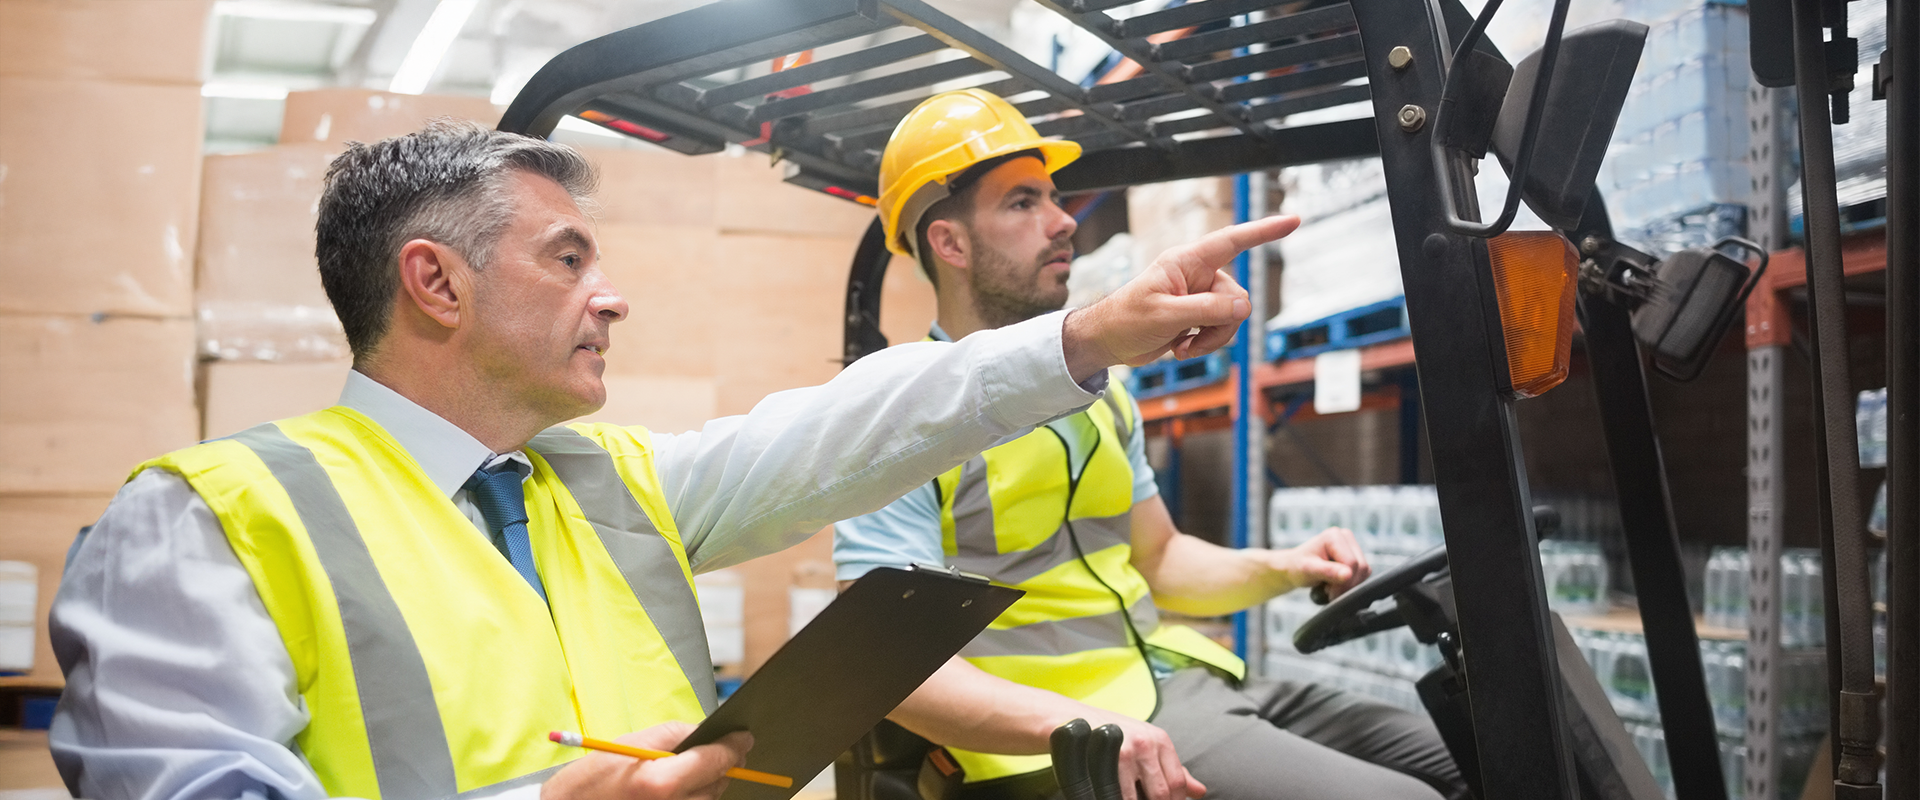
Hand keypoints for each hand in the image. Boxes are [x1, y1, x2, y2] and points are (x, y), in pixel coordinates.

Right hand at [542, 722, 752, 799]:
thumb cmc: (590, 780)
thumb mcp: (631, 743)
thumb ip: (675, 734)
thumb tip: (707, 733)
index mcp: (660, 782)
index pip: (715, 760)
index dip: (734, 746)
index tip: (744, 738)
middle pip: (718, 784)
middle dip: (722, 765)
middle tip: (722, 751)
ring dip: (708, 785)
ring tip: (694, 771)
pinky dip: (695, 798)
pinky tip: (684, 789)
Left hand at [1062, 215, 1299, 380]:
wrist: (1108, 342)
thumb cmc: (1125, 320)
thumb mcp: (1165, 316)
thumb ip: (1207, 310)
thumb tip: (1245, 308)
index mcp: (1186, 262)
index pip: (1232, 241)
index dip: (1264, 231)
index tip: (1293, 220)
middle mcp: (1196, 275)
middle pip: (1236, 297)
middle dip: (1221, 324)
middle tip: (1191, 337)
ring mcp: (1198, 296)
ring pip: (1231, 318)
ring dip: (1211, 339)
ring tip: (1182, 346)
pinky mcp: (1197, 316)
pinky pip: (1220, 330)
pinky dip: (1205, 344)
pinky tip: (1181, 348)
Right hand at [1069, 709, 1205, 799]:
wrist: (1069, 721)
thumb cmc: (1112, 736)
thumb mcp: (1146, 746)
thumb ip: (1173, 769)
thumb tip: (1200, 792)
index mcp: (1161, 741)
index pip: (1178, 783)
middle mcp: (1146, 743)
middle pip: (1162, 793)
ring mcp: (1124, 750)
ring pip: (1136, 798)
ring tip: (1124, 799)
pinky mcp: (1102, 757)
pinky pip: (1113, 794)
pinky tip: (1108, 796)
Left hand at [1272, 526, 1370, 598]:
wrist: (1294, 568)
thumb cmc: (1297, 567)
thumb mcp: (1308, 570)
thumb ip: (1328, 572)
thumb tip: (1348, 575)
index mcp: (1334, 536)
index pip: (1351, 563)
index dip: (1343, 582)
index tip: (1328, 591)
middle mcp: (1346, 537)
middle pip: (1361, 567)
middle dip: (1346, 584)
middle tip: (1328, 590)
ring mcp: (1352, 546)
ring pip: (1364, 571)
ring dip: (1348, 585)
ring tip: (1330, 586)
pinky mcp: (1356, 556)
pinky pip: (1363, 574)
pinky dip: (1351, 583)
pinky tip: (1336, 583)